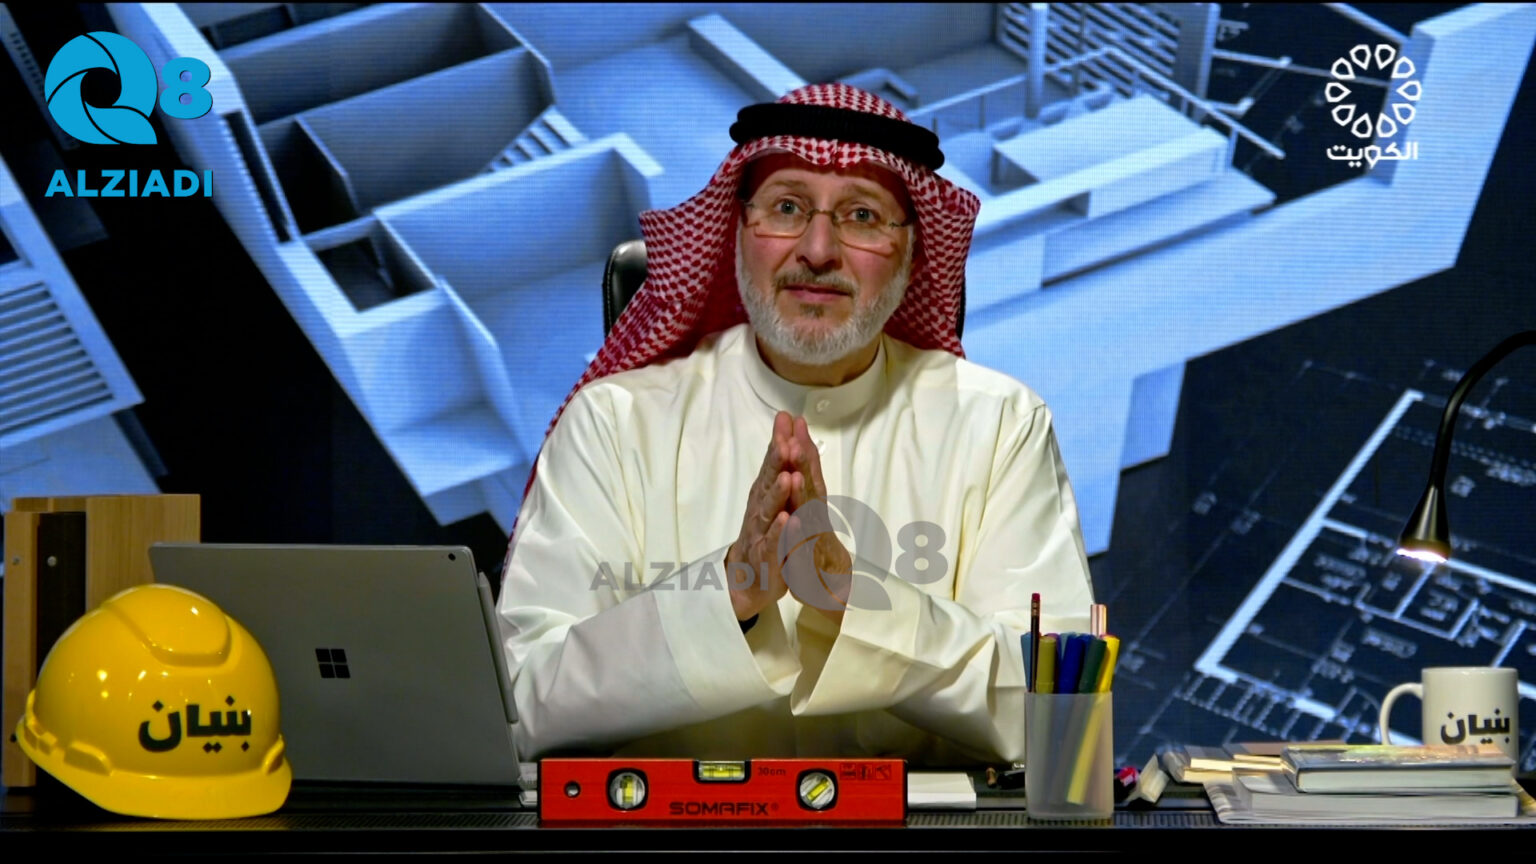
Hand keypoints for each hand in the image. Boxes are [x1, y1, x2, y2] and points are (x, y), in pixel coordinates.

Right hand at [726, 412, 794, 620]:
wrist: (748, 582)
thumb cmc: (764, 537)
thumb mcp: (772, 503)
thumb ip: (777, 472)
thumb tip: (785, 437)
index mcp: (764, 497)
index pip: (772, 465)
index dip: (778, 442)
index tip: (785, 419)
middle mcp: (759, 511)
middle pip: (768, 483)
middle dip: (776, 462)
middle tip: (785, 441)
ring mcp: (761, 535)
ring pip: (769, 512)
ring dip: (777, 495)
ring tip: (787, 478)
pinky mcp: (767, 560)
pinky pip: (774, 545)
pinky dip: (780, 533)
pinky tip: (787, 520)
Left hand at [782, 416, 851, 623]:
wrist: (827, 601)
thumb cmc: (816, 556)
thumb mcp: (808, 523)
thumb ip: (808, 493)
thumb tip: (802, 460)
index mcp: (813, 510)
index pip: (808, 474)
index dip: (802, 447)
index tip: (793, 421)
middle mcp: (817, 523)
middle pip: (811, 487)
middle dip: (803, 458)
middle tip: (795, 430)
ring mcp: (815, 546)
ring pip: (808, 515)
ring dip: (802, 490)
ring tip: (794, 465)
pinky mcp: (807, 570)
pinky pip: (800, 551)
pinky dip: (794, 535)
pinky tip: (790, 519)